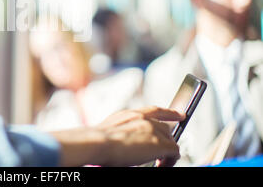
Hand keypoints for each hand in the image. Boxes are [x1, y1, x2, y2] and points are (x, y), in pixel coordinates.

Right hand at [51, 106, 184, 166]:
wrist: (98, 143)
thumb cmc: (96, 141)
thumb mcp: (109, 129)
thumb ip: (120, 130)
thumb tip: (122, 140)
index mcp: (130, 114)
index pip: (155, 110)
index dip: (169, 112)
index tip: (179, 114)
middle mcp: (143, 119)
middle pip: (165, 128)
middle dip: (166, 139)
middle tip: (160, 154)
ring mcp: (152, 130)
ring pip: (170, 140)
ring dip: (167, 152)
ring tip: (160, 163)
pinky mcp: (159, 144)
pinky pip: (175, 152)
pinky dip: (171, 161)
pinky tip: (162, 165)